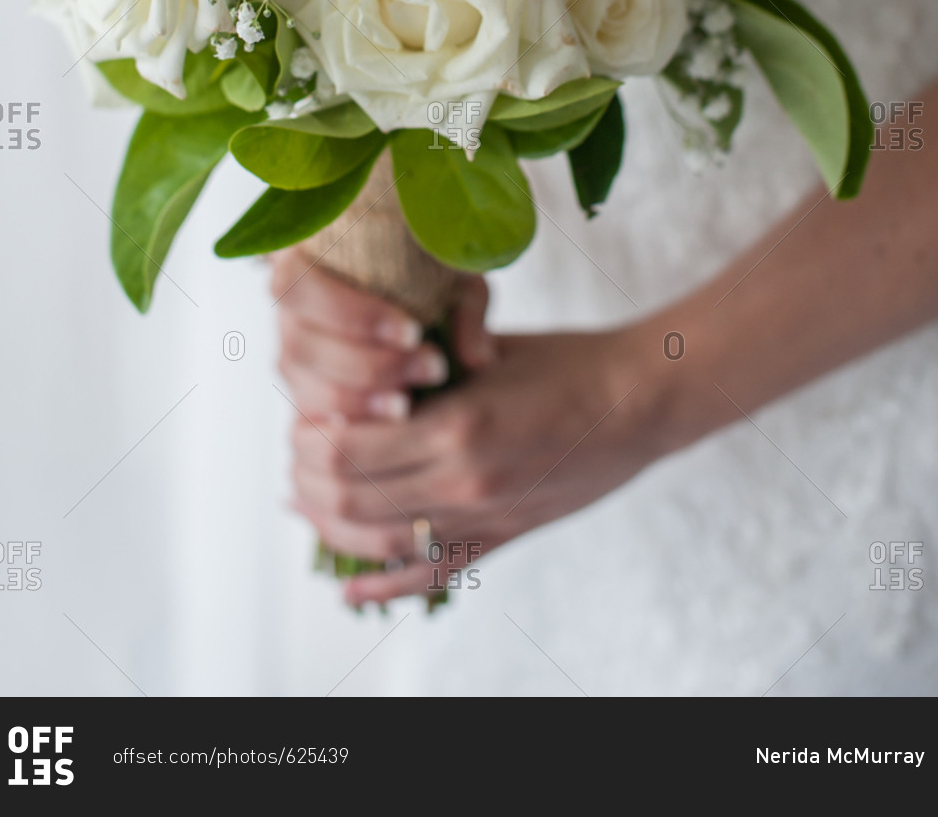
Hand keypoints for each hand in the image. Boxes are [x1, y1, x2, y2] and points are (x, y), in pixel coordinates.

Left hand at [271, 253, 662, 604]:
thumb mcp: (485, 350)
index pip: (348, 446)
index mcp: (456, 422)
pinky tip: (350, 587)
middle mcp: (463, 478)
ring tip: (308, 506)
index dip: (313, 436)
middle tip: (296, 458)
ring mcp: (484, 515)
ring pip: (381, 539)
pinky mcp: (505, 536)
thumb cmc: (567, 362)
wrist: (640, 400)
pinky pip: (433, 575)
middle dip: (311, 481)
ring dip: (333, 526)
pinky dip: (383, 586)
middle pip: (351, 496)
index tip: (304, 417)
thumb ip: (426, 377)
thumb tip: (362, 388)